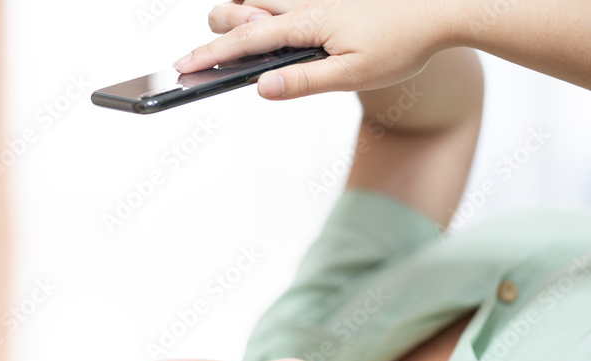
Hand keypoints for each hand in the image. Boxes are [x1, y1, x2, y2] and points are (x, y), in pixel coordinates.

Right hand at [174, 0, 452, 99]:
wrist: (443, 8)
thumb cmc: (403, 42)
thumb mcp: (354, 74)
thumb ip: (303, 81)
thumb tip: (260, 88)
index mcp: (307, 23)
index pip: (245, 40)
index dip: (209, 55)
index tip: (181, 67)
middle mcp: (305, 3)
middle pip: (240, 9)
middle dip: (218, 30)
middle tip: (215, 58)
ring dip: (240, 13)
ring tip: (241, 39)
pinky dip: (263, 6)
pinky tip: (264, 21)